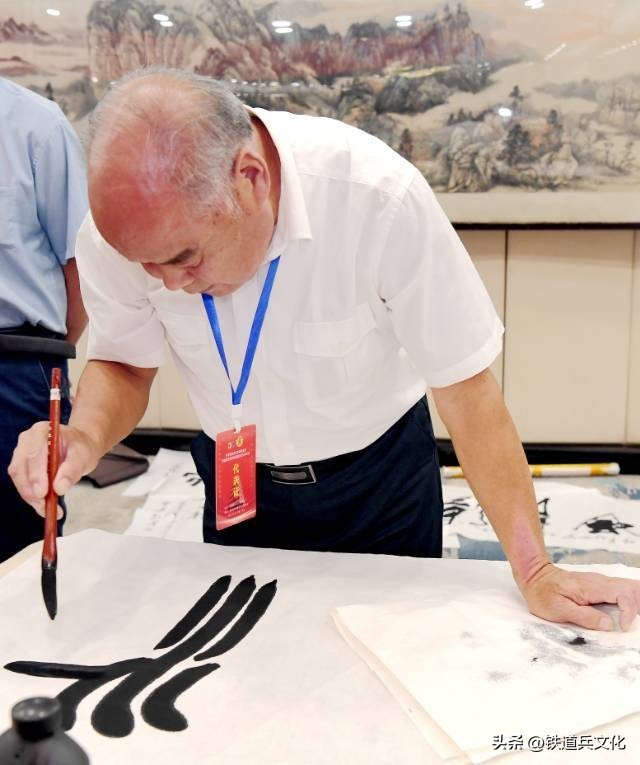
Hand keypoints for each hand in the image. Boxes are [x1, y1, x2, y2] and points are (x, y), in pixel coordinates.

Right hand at [8, 422, 101, 517]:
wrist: (80, 447)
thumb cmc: (81, 447)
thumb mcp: (83, 456)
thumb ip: (72, 469)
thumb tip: (59, 488)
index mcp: (41, 431)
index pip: (33, 453)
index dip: (36, 475)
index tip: (43, 492)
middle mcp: (27, 441)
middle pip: (20, 468)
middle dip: (32, 490)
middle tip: (46, 506)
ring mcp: (22, 454)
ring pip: (19, 479)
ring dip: (32, 497)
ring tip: (49, 510)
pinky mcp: (22, 468)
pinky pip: (23, 485)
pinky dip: (33, 498)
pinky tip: (45, 507)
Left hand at [520, 562, 639, 631]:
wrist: (534, 576)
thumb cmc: (542, 593)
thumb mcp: (558, 609)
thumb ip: (585, 616)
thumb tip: (609, 624)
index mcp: (591, 586)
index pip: (623, 593)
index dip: (629, 611)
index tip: (623, 627)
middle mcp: (599, 581)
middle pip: (631, 588)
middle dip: (638, 604)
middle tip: (633, 624)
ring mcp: (600, 583)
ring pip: (628, 588)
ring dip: (636, 602)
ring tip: (633, 620)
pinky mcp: (599, 587)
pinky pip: (621, 591)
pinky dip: (629, 601)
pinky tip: (628, 614)